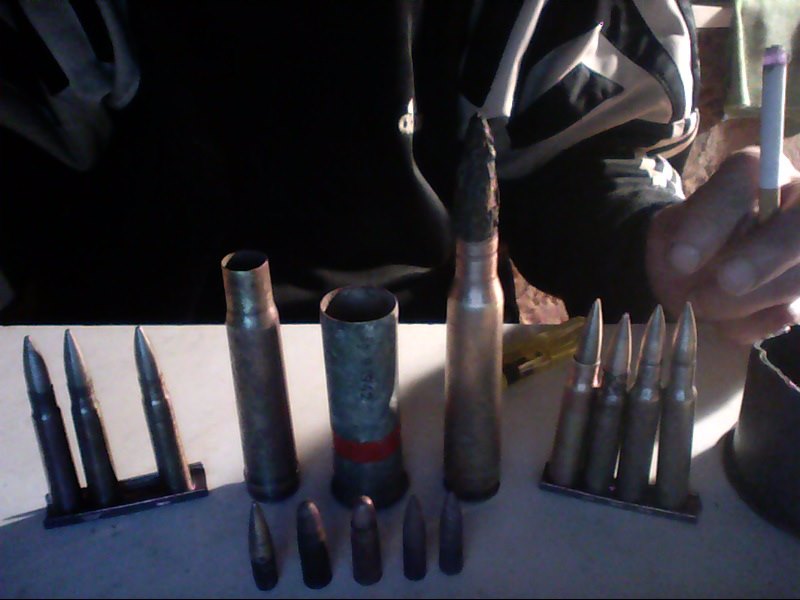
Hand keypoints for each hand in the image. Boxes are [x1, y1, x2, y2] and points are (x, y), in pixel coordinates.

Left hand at [645, 147, 799, 344]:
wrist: (694, 273)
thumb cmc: (686, 240)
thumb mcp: (671, 228)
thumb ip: (681, 234)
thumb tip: (687, 261)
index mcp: (759, 171)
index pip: (743, 180)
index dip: (714, 221)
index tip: (680, 258)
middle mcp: (797, 203)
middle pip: (797, 229)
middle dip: (761, 259)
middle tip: (724, 282)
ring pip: (798, 277)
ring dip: (745, 300)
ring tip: (701, 303)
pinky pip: (790, 313)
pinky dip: (755, 324)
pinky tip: (729, 323)